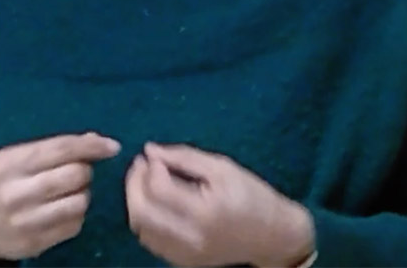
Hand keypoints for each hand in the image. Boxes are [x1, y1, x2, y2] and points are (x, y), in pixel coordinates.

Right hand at [0, 132, 120, 266]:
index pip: (61, 149)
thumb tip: (91, 140)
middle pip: (74, 176)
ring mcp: (26, 221)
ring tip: (70, 193)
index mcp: (10, 164)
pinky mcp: (34, 243)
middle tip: (77, 172)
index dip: (91, 146)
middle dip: (85, 171)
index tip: (112, 146)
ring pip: (78, 203)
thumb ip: (45, 150)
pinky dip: (75, 216)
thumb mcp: (6, 159)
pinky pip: (73, 227)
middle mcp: (17, 192)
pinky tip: (62, 211)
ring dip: (83, 195)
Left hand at [125, 142, 315, 267]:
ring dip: (137, 201)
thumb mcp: (223, 167)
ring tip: (147, 180)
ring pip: (141, 228)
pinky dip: (146, 219)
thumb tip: (151, 150)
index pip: (159, 190)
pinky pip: (150, 241)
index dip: (149, 168)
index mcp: (206, 212)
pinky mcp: (184, 262)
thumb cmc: (251, 195)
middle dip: (133, 184)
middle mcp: (193, 238)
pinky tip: (156, 203)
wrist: (272, 235)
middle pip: (141, 213)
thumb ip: (185, 157)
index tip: (153, 155)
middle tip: (141, 165)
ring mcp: (186, 255)